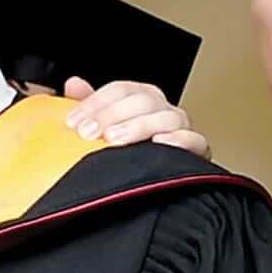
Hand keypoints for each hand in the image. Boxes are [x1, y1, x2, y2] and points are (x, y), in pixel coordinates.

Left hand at [61, 77, 210, 158]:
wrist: (150, 188)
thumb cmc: (126, 154)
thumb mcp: (103, 129)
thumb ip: (89, 106)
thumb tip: (74, 85)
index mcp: (142, 99)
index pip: (120, 90)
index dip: (95, 103)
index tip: (74, 122)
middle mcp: (162, 109)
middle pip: (141, 100)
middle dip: (112, 115)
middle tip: (89, 133)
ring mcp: (181, 128)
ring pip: (165, 117)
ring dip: (139, 126)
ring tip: (115, 140)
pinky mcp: (197, 151)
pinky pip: (195, 140)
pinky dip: (179, 140)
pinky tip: (160, 143)